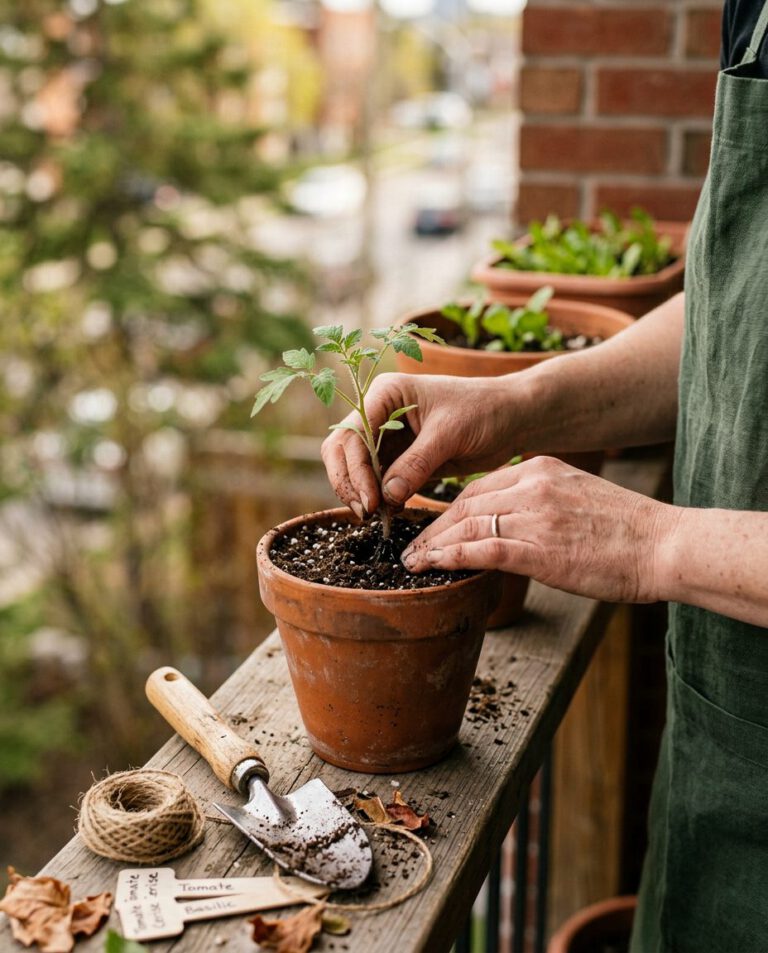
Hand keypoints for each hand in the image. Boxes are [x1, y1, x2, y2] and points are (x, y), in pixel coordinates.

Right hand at [321, 373, 523, 514]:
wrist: (512, 418)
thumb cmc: (484, 411)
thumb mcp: (450, 434)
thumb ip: (417, 463)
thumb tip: (387, 496)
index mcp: (386, 394)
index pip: (351, 433)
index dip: (355, 469)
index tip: (371, 501)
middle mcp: (379, 413)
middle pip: (342, 450)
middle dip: (349, 482)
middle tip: (366, 513)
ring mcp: (387, 438)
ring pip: (355, 469)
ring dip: (362, 493)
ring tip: (378, 517)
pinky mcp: (401, 459)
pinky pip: (377, 481)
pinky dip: (379, 498)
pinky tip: (390, 512)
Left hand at [401, 456, 679, 603]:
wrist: (665, 545)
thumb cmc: (629, 531)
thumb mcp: (580, 500)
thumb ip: (544, 505)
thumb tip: (516, 526)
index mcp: (542, 469)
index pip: (480, 487)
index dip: (449, 509)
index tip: (433, 526)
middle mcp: (532, 485)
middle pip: (465, 503)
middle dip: (433, 527)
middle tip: (411, 546)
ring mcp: (534, 515)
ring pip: (466, 525)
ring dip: (433, 545)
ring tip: (412, 562)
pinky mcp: (538, 547)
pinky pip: (481, 550)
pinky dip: (450, 557)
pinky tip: (431, 567)